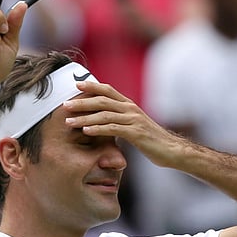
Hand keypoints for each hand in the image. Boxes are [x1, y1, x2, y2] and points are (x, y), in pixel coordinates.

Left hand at [61, 80, 186, 166]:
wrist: (172, 150)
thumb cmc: (151, 140)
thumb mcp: (134, 125)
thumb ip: (120, 119)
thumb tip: (103, 119)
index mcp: (129, 105)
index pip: (108, 90)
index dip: (91, 86)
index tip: (75, 85)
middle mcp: (131, 109)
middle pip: (102, 100)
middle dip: (82, 102)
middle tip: (64, 104)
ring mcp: (134, 120)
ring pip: (104, 115)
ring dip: (84, 118)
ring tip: (68, 121)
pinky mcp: (136, 133)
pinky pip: (113, 129)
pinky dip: (97, 129)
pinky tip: (85, 131)